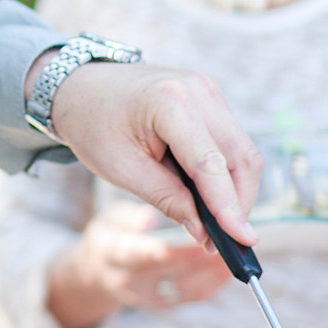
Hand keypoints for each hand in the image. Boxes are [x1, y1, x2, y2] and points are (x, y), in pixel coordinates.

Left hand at [39, 59, 261, 248]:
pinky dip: (226, 172)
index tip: (244, 240)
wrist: (83, 86)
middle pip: (241, 156)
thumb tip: (204, 232)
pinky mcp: (210, 98)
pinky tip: (208, 196)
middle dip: (239, 202)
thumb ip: (166, 199)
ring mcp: (208, 91)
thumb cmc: (93, 125)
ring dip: (235, 189)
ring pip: (242, 150)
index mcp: (169, 102)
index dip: (229, 206)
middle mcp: (198, 90)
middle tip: (226, 241)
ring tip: (214, 223)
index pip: (210, 163)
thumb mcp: (121, 169)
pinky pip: (231, 141)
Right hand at [47, 198, 231, 327]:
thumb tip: (151, 219)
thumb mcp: (111, 217)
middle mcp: (128, 279)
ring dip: (214, 270)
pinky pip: (193, 295)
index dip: (165, 249)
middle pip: (171, 268)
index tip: (191, 241)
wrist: (99, 273)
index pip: (138, 252)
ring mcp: (147, 295)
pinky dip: (214, 282)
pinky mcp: (163, 304)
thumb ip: (131, 217)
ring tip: (235, 252)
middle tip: (227, 237)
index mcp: (112, 252)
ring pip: (187, 284)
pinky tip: (228, 268)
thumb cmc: (111, 235)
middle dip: (202, 254)